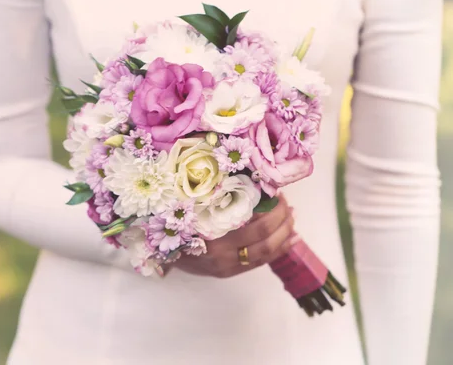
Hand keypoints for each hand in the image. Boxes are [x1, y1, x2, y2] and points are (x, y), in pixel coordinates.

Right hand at [172, 195, 297, 278]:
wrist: (163, 253)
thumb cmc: (179, 224)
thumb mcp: (194, 208)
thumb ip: (217, 199)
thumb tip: (248, 181)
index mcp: (212, 234)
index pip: (253, 225)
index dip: (272, 210)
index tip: (277, 194)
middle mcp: (221, 254)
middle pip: (263, 239)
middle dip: (281, 220)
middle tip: (286, 204)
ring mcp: (226, 266)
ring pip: (266, 253)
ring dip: (284, 234)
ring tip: (291, 218)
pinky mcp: (229, 273)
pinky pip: (261, 262)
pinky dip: (280, 249)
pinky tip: (290, 238)